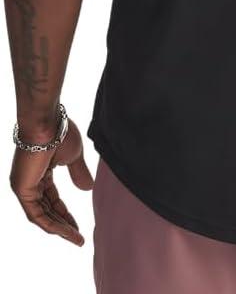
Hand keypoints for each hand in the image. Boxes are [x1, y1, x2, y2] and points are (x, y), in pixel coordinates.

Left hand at [9, 116, 93, 245]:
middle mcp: (29, 180)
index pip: (52, 198)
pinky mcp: (22, 190)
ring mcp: (24, 185)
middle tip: (78, 237)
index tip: (79, 225)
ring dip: (60, 228)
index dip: (65, 212)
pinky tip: (66, 231)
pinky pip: (37, 214)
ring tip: (76, 238)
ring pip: (42, 215)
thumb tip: (87, 188)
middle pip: (47, 209)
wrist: (47, 122)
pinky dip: (52, 224)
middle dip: (63, 224)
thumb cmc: (60, 132)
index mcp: (40, 171)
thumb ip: (78, 173)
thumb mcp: (73, 156)